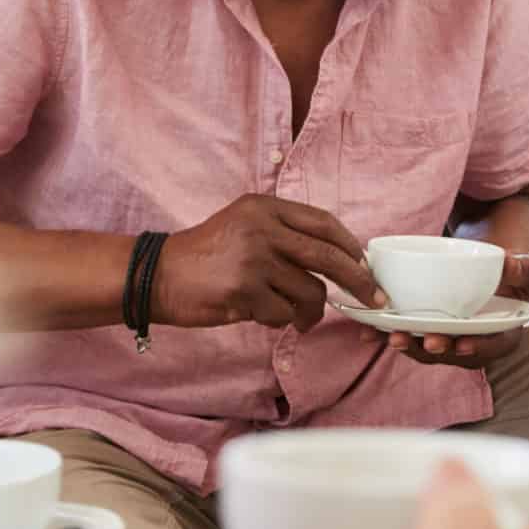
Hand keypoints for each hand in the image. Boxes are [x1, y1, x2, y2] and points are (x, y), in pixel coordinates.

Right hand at [155, 195, 382, 331]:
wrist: (155, 276)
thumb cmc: (206, 256)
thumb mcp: (245, 225)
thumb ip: (286, 234)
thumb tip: (343, 258)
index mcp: (265, 207)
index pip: (324, 223)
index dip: (351, 246)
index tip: (366, 265)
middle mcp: (261, 228)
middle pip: (328, 257)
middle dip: (358, 281)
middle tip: (374, 297)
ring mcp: (252, 260)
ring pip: (309, 291)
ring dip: (311, 311)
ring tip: (299, 316)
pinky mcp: (243, 291)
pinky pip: (284, 313)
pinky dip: (281, 321)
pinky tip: (263, 315)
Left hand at [381, 249, 528, 366]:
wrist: (498, 262)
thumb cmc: (518, 267)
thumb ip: (525, 267)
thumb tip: (509, 266)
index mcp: (505, 332)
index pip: (495, 346)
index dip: (479, 349)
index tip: (463, 344)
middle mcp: (475, 340)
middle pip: (456, 353)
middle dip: (437, 350)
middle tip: (424, 340)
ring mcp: (450, 335)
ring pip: (429, 348)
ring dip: (410, 346)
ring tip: (391, 336)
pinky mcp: (428, 325)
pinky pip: (408, 333)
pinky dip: (387, 335)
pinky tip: (368, 332)